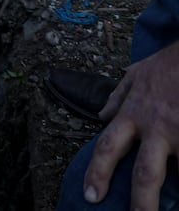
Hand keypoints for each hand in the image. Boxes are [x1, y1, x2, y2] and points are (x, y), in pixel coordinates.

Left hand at [82, 40, 178, 208]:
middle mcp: (156, 128)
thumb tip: (102, 115)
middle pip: (144, 174)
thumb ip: (118, 96)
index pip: (107, 148)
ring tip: (174, 207)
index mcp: (134, 115)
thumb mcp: (136, 74)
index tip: (91, 196)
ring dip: (177, 194)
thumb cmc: (169, 65)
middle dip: (140, 204)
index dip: (97, 174)